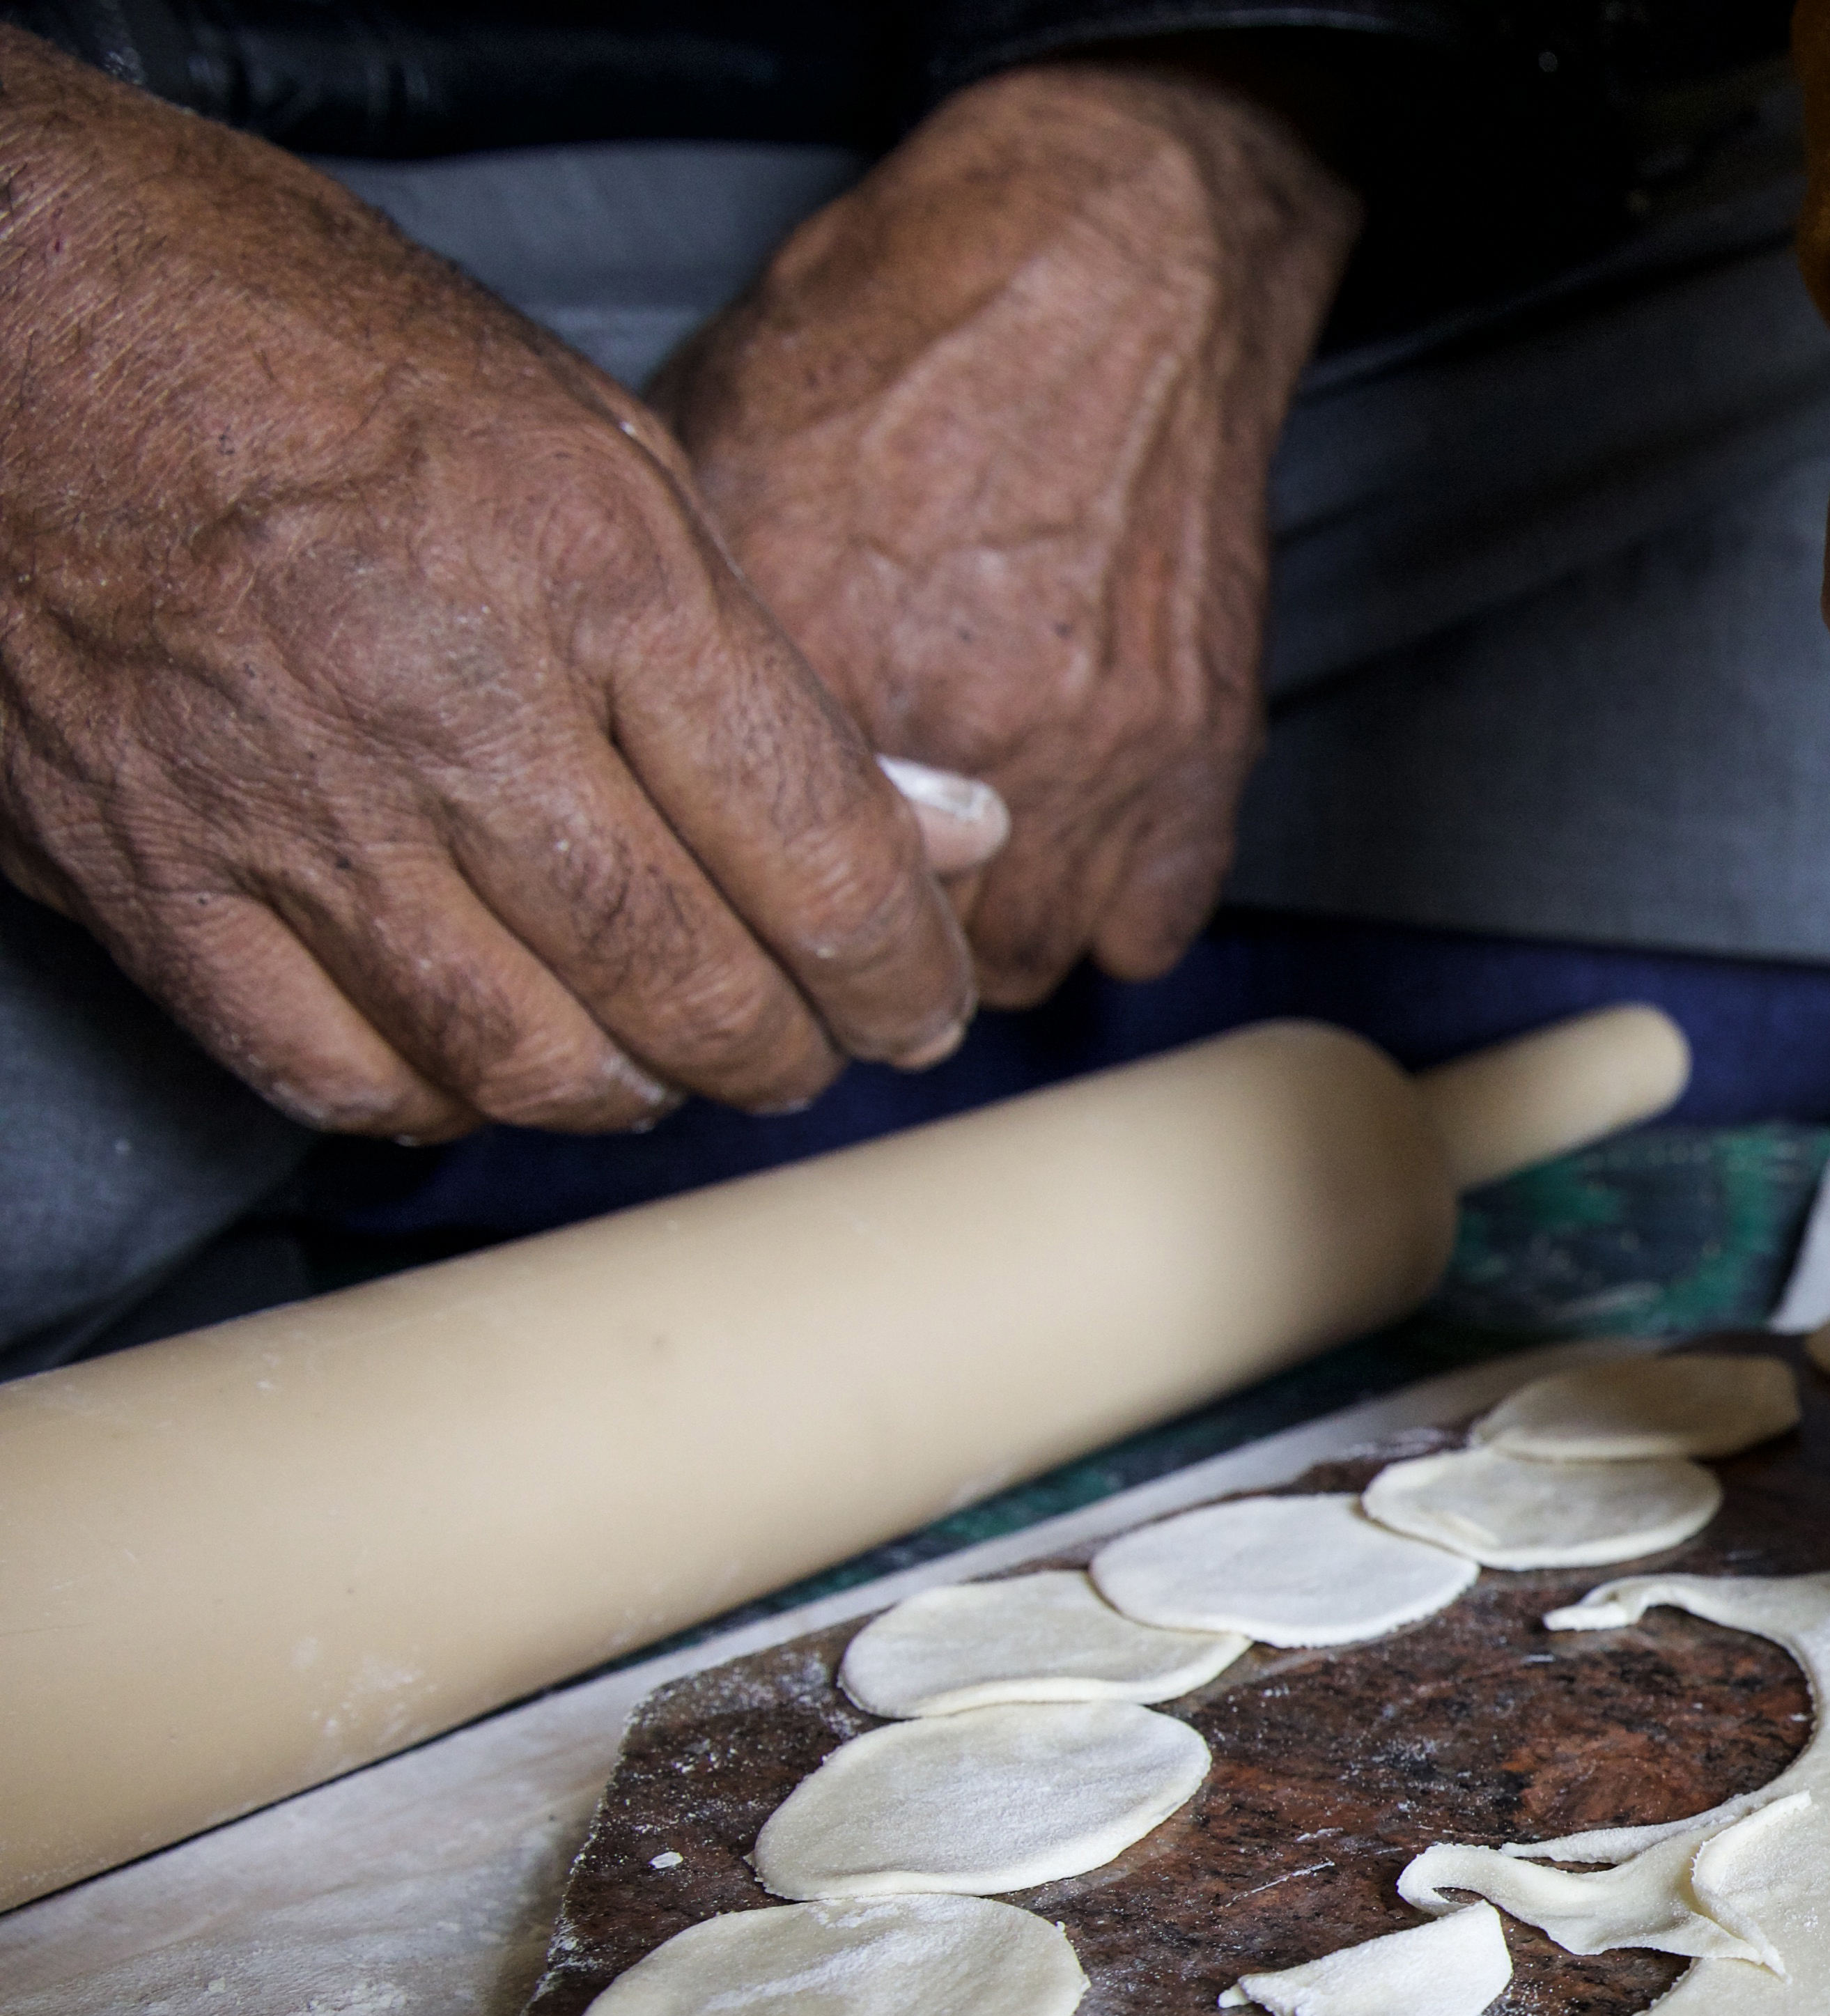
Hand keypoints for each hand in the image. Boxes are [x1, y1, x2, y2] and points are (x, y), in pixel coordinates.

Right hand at [0, 36, 974, 1137]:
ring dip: (631, 1092)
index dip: (897, 966)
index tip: (918, 1003)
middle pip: (684, 980)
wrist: (9, 299)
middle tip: (808, 1049)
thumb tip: (931, 829)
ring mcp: (287, 803)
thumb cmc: (307, 343)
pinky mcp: (149, 872)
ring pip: (523, 1057)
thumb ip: (760, 663)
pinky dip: (438, 1097)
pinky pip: (334, 1069)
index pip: (815, 851)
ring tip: (670, 1062)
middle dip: (784, 1052)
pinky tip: (487, 1058)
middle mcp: (448, 704)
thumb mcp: (597, 448)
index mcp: (590, 575)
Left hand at [663, 57, 1355, 1005]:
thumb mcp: (716, 444)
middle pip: (885, 955)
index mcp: (822, 654)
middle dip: (854, 954)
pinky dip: (1103, 912)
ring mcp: (1098, 754)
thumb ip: (688, 624)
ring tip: (946, 895)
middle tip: (839, 916)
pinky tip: (1061, 854)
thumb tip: (627, 741)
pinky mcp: (1201, 757)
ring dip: (976, 947)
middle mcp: (964, 725)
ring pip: (1021, 963)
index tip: (725, 918)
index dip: (730, 914)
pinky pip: (1145, 927)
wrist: (1110, 262)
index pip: (751, 881)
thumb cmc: (908, 329)